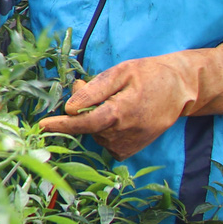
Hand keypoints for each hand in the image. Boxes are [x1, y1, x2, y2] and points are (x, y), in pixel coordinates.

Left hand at [37, 57, 191, 157]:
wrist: (181, 89)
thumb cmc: (150, 75)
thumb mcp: (121, 73)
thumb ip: (94, 90)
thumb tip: (69, 106)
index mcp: (120, 113)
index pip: (83, 124)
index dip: (61, 125)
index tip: (41, 125)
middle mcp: (124, 133)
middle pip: (87, 125)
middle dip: (80, 108)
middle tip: (88, 85)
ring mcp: (129, 144)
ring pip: (95, 134)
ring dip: (94, 118)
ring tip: (111, 99)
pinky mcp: (132, 150)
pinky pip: (106, 144)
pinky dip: (103, 131)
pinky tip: (115, 117)